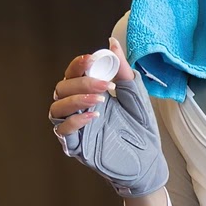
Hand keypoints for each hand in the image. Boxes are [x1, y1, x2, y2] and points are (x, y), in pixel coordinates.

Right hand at [47, 38, 169, 199]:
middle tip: (103, 85)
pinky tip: (94, 116)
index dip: (77, 65)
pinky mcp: (77, 146)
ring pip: (57, 108)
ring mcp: (76, 127)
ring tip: (99, 99)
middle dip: (81, 83)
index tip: (91, 59)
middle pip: (62, 89)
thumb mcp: (135, 95)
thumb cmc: (141, 129)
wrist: (148, 160)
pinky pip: (64, 132)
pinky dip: (75, 122)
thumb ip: (122, 71)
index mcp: (89, 93)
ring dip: (75, 100)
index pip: (73, 74)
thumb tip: (112, 44)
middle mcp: (78, 109)